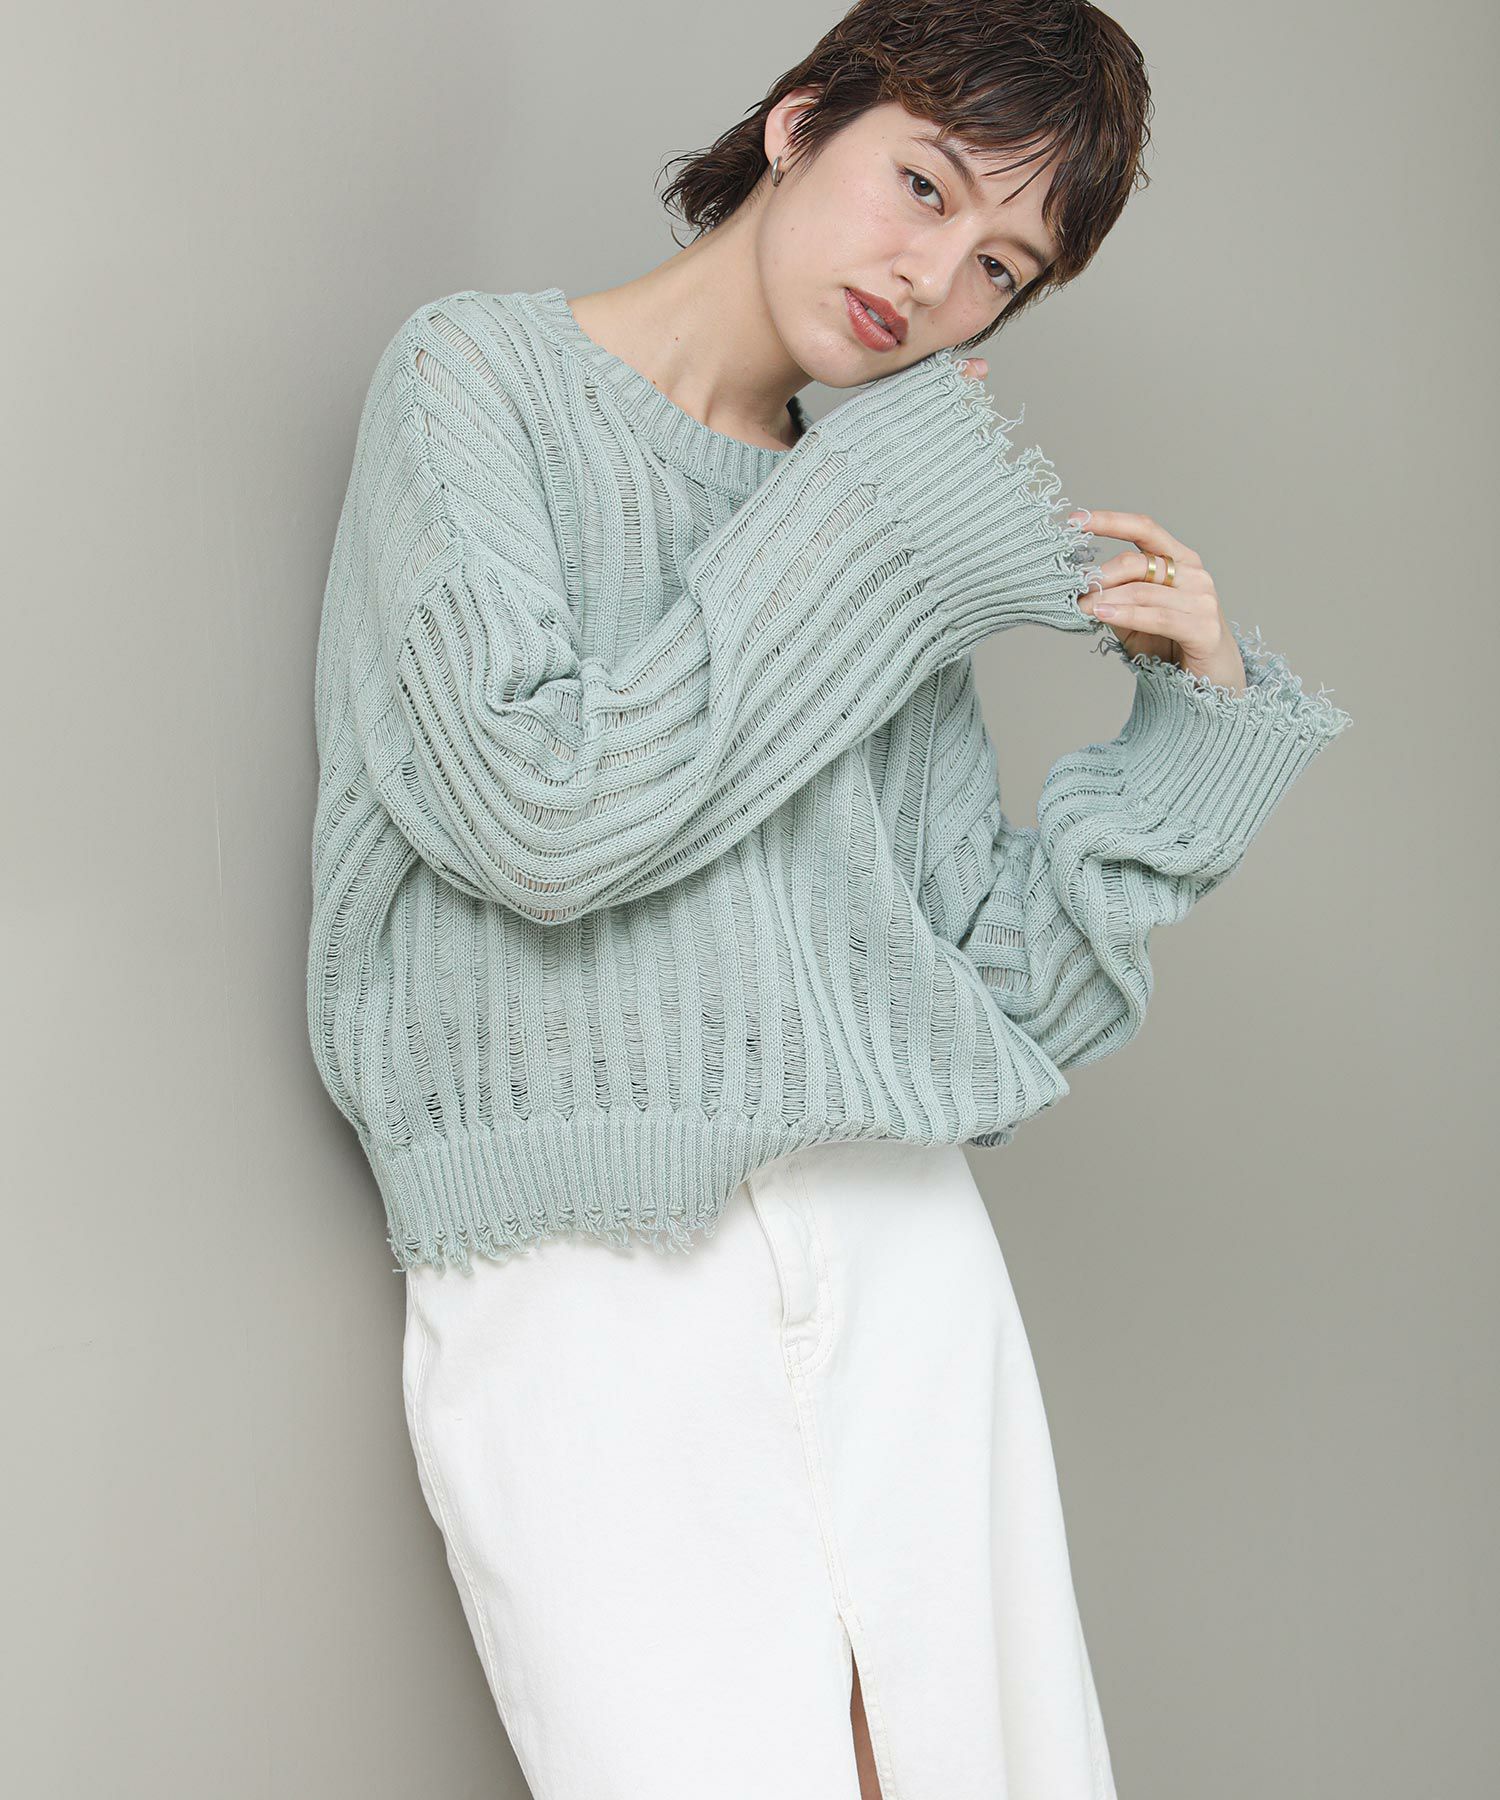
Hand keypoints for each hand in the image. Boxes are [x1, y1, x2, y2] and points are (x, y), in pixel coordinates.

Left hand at [1065, 509, 1247, 694]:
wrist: (1210, 683)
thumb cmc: (1171, 647)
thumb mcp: (1136, 620)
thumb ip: (1115, 600)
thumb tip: (1081, 588)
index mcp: (1180, 561)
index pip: (1144, 529)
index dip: (1110, 521)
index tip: (1076, 521)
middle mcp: (1194, 574)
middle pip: (1137, 562)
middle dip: (1100, 576)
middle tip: (1071, 590)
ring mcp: (1202, 599)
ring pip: (1142, 591)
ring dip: (1106, 599)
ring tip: (1080, 607)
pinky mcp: (1204, 628)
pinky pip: (1157, 617)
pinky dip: (1126, 614)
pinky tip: (1103, 613)